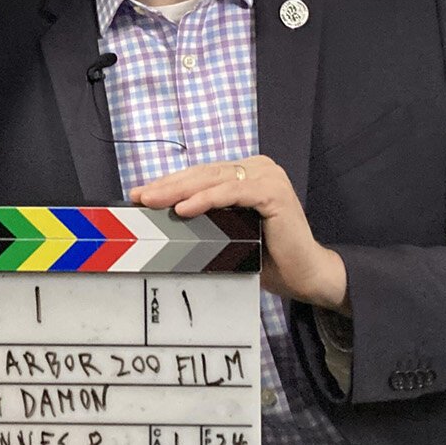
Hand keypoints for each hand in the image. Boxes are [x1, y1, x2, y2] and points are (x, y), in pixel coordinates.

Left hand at [131, 156, 349, 313]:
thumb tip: (161, 215)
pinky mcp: (273, 191)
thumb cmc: (266, 257)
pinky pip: (232, 192)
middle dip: (167, 186)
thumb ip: (205, 218)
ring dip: (180, 191)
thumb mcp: (227, 233)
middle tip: (139, 197)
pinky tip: (184, 208)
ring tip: (153, 201)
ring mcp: (268, 176)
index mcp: (246, 173)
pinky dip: (206, 199)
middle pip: (203, 174)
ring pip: (214, 180)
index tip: (139, 194)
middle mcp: (258, 168)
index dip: (169, 183)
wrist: (306, 276)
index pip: (200, 175)